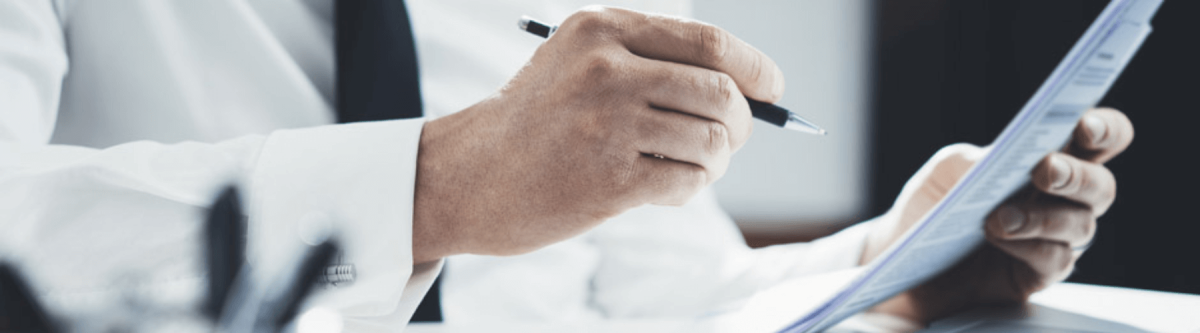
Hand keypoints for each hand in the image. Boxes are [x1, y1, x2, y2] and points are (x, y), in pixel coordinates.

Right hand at [410, 6, 783, 262]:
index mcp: (603, 29)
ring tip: (689, 166)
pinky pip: (689, 181)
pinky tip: (663, 187)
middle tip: (730, 140)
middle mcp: (607, 70)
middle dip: (741, 123)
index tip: (772, 89)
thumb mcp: (581, 62)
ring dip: (714, 161)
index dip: (754, 67)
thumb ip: (652, 61)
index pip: (708, 43)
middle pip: (721, 93)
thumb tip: (747, 89)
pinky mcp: (611, 179)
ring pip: (712, 141)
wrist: (473, 175)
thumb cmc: (538, 120)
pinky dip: (690, 187)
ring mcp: (609, 124)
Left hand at [862, 108, 1133, 322]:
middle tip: (1045, 170)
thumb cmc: (935, 203)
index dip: (1105, 129)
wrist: (905, 256)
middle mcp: (1063, 197)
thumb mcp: (947, 171)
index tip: (1085, 126)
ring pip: (1081, 225)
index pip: (1100, 139)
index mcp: (1050, 158)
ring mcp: (1056, 237)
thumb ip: (977, 159)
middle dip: (1077, 175)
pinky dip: (1030, 247)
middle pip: (1101, 185)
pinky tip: (1000, 238)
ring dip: (1043, 217)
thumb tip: (1000, 160)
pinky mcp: (1040, 273)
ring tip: (1001, 217)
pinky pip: (1056, 260)